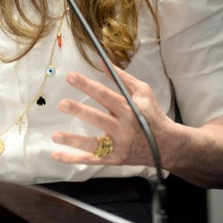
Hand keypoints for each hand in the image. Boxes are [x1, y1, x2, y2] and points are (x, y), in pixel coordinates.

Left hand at [50, 64, 169, 166]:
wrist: (167, 145)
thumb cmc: (152, 114)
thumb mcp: (143, 92)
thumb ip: (122, 78)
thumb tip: (102, 62)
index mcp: (129, 109)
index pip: (105, 95)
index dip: (87, 85)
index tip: (70, 77)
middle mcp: (123, 128)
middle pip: (98, 118)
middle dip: (79, 111)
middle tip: (62, 104)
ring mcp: (119, 146)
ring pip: (94, 144)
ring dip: (73, 140)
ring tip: (55, 136)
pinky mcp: (114, 159)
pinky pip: (92, 160)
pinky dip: (74, 159)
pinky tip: (57, 155)